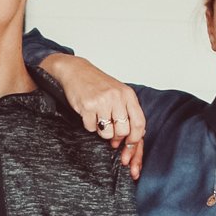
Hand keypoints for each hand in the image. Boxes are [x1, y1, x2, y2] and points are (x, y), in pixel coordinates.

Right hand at [54, 58, 145, 179]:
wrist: (77, 71)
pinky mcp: (87, 106)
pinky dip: (89, 125)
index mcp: (128, 95)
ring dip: (102, 132)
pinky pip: (91, 128)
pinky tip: (88, 114)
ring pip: (107, 133)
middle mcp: (117, 97)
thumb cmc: (98, 84)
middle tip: (111, 134)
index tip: (129, 145)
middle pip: (123, 131)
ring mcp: (102, 101)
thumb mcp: (119, 93)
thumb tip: (137, 135)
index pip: (139, 123)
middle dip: (116, 138)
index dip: (135, 139)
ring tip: (99, 120)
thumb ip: (128, 111)